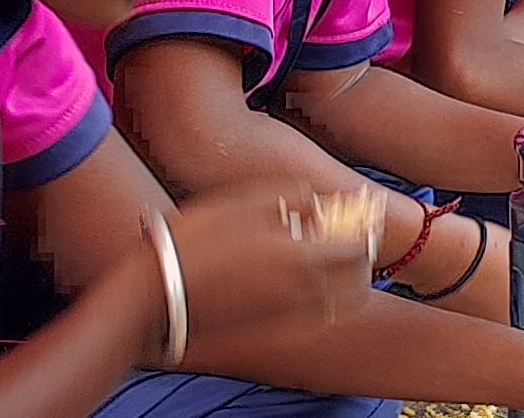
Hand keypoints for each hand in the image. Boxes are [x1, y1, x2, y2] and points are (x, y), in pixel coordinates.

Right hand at [159, 189, 379, 361]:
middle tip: (351, 241)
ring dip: (346, 284)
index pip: (359, 250)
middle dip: (362, 262)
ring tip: (328, 260)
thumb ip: (288, 196)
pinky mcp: (269, 326)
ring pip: (340, 305)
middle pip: (358, 285)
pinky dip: (323, 300)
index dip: (367, 232)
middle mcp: (300, 291)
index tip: (365, 219)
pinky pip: (315, 317)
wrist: (155, 292)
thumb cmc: (194, 241)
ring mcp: (285, 313)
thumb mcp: (240, 203)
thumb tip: (318, 200)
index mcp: (299, 257)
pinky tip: (301, 279)